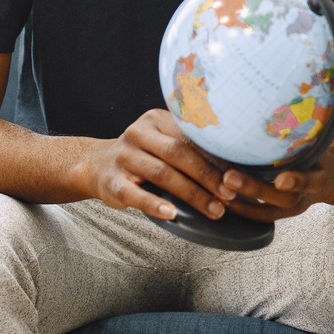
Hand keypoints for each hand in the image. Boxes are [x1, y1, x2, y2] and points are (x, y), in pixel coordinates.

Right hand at [75, 109, 236, 221]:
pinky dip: (155, 204)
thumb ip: (189, 147)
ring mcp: (124, 157)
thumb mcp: (162, 142)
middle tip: (229, 196)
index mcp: (156, 119)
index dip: (216, 158)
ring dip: (192, 194)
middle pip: (179, 154)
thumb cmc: (143, 156)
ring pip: (163, 174)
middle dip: (208, 177)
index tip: (237, 176)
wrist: (96, 165)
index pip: (191, 138)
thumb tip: (234, 166)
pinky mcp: (111, 181)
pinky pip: (135, 194)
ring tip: (213, 210)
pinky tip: (172, 214)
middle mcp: (139, 133)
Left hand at [217, 134, 333, 221]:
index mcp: (318, 179)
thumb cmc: (324, 156)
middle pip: (280, 200)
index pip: (308, 182)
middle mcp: (302, 197)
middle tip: (229, 178)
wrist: (330, 179)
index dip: (295, 181)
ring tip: (218, 192)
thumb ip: (332, 139)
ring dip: (241, 204)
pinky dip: (240, 210)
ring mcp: (288, 207)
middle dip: (254, 190)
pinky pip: (257, 216)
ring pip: (265, 212)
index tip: (280, 179)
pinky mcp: (275, 212)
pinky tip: (219, 201)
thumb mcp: (330, 146)